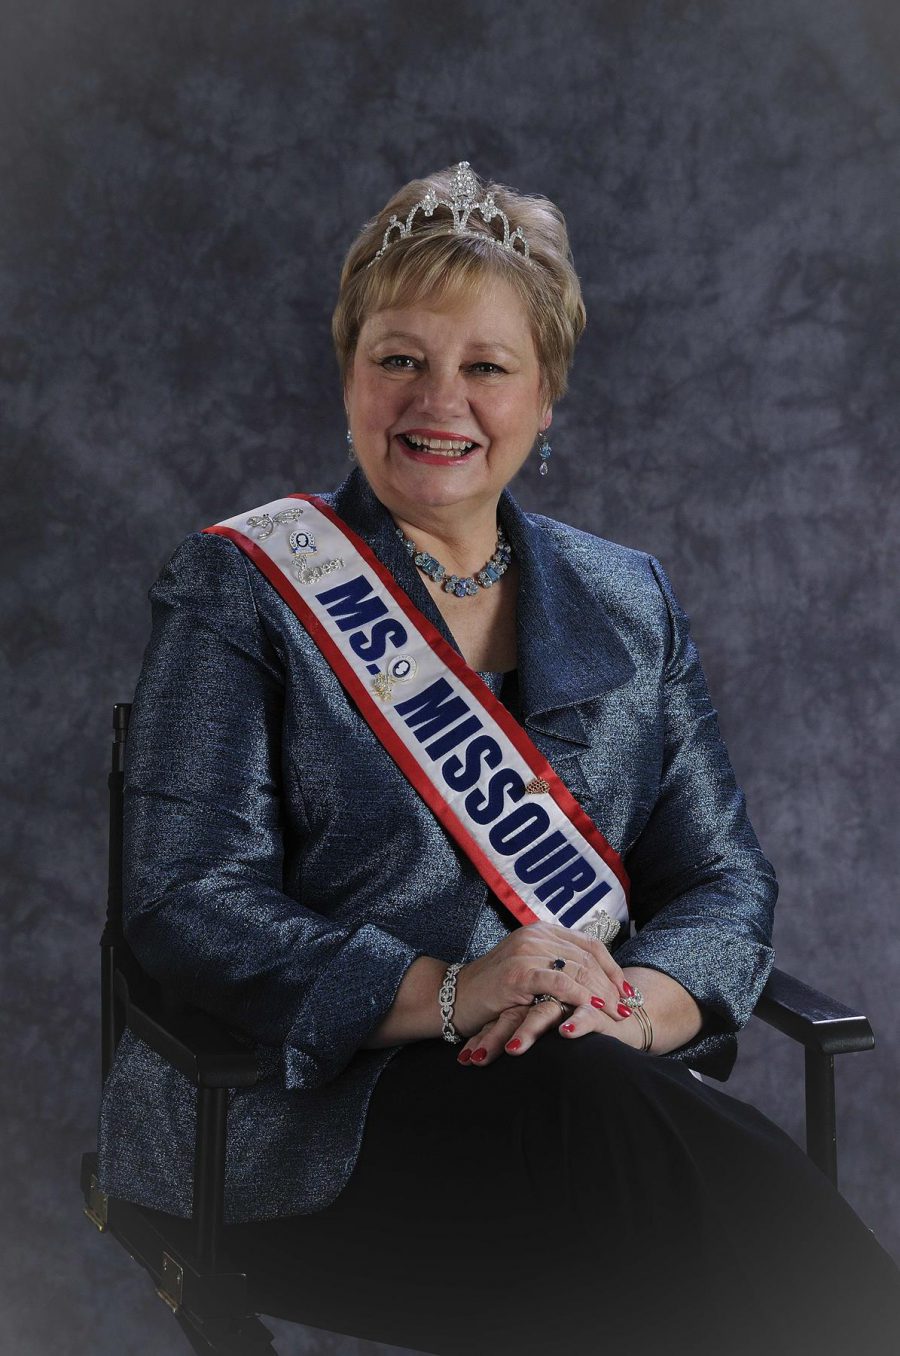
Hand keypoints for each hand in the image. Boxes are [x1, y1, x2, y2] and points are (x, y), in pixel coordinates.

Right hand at [452, 922, 632, 1056]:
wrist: (455, 997)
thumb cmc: (493, 990)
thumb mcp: (528, 970)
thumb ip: (555, 967)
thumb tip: (592, 980)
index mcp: (541, 930)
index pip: (589, 945)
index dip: (613, 969)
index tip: (628, 992)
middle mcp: (536, 935)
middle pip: (588, 958)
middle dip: (612, 986)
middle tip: (628, 1009)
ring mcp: (527, 951)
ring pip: (578, 969)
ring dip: (602, 994)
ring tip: (616, 1015)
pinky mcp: (519, 972)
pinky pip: (560, 983)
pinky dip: (582, 997)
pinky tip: (595, 1010)